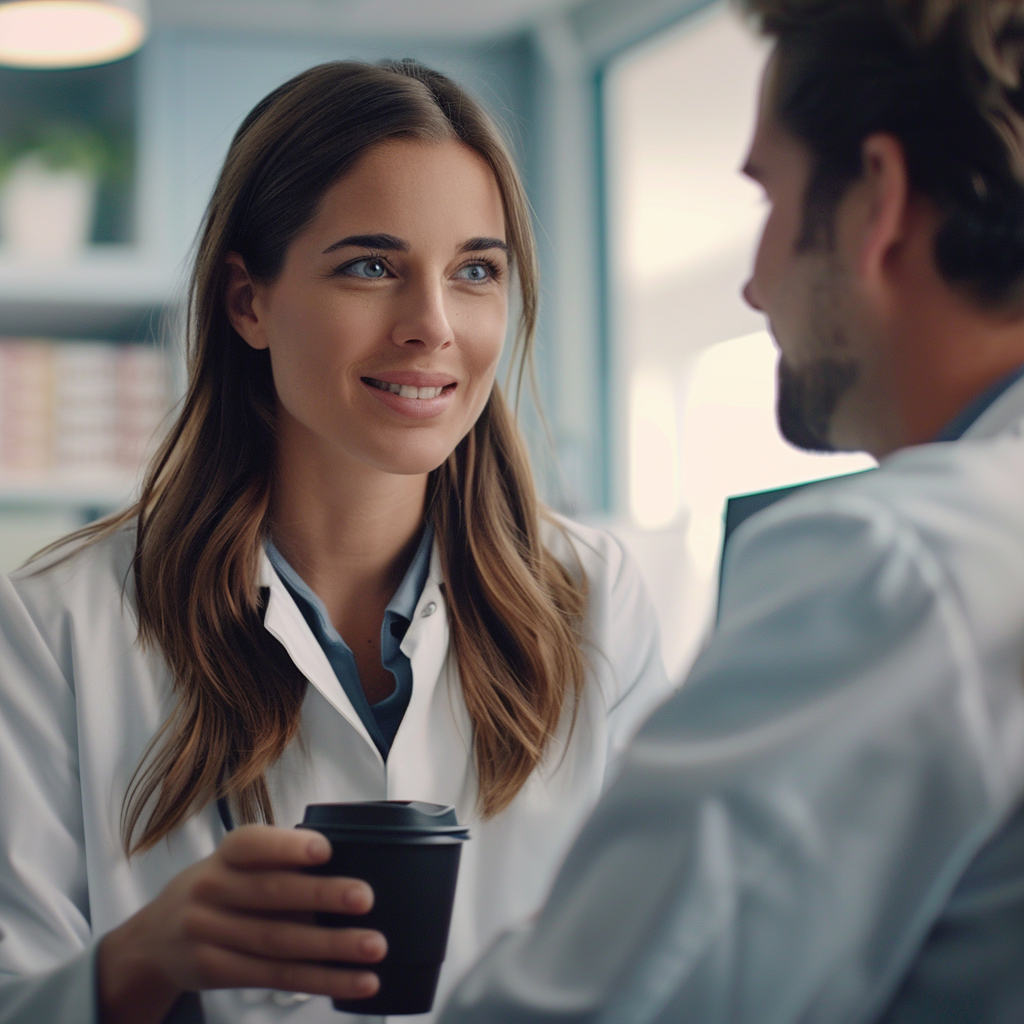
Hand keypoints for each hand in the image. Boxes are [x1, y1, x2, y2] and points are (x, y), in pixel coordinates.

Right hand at [97, 824, 385, 1023]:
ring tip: (374, 946)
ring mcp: (209, 935)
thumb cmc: (219, 888)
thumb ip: (277, 859)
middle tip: (365, 897)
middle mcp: (212, 891)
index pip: (252, 846)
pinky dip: (322, 980)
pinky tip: (358, 981)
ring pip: (278, 943)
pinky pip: (277, 977)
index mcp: (224, 855)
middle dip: (321, 897)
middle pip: (271, 895)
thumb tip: (348, 861)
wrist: (152, 939)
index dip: (287, 847)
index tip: (325, 849)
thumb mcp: (233, 862)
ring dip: (332, 948)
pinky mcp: (216, 973)